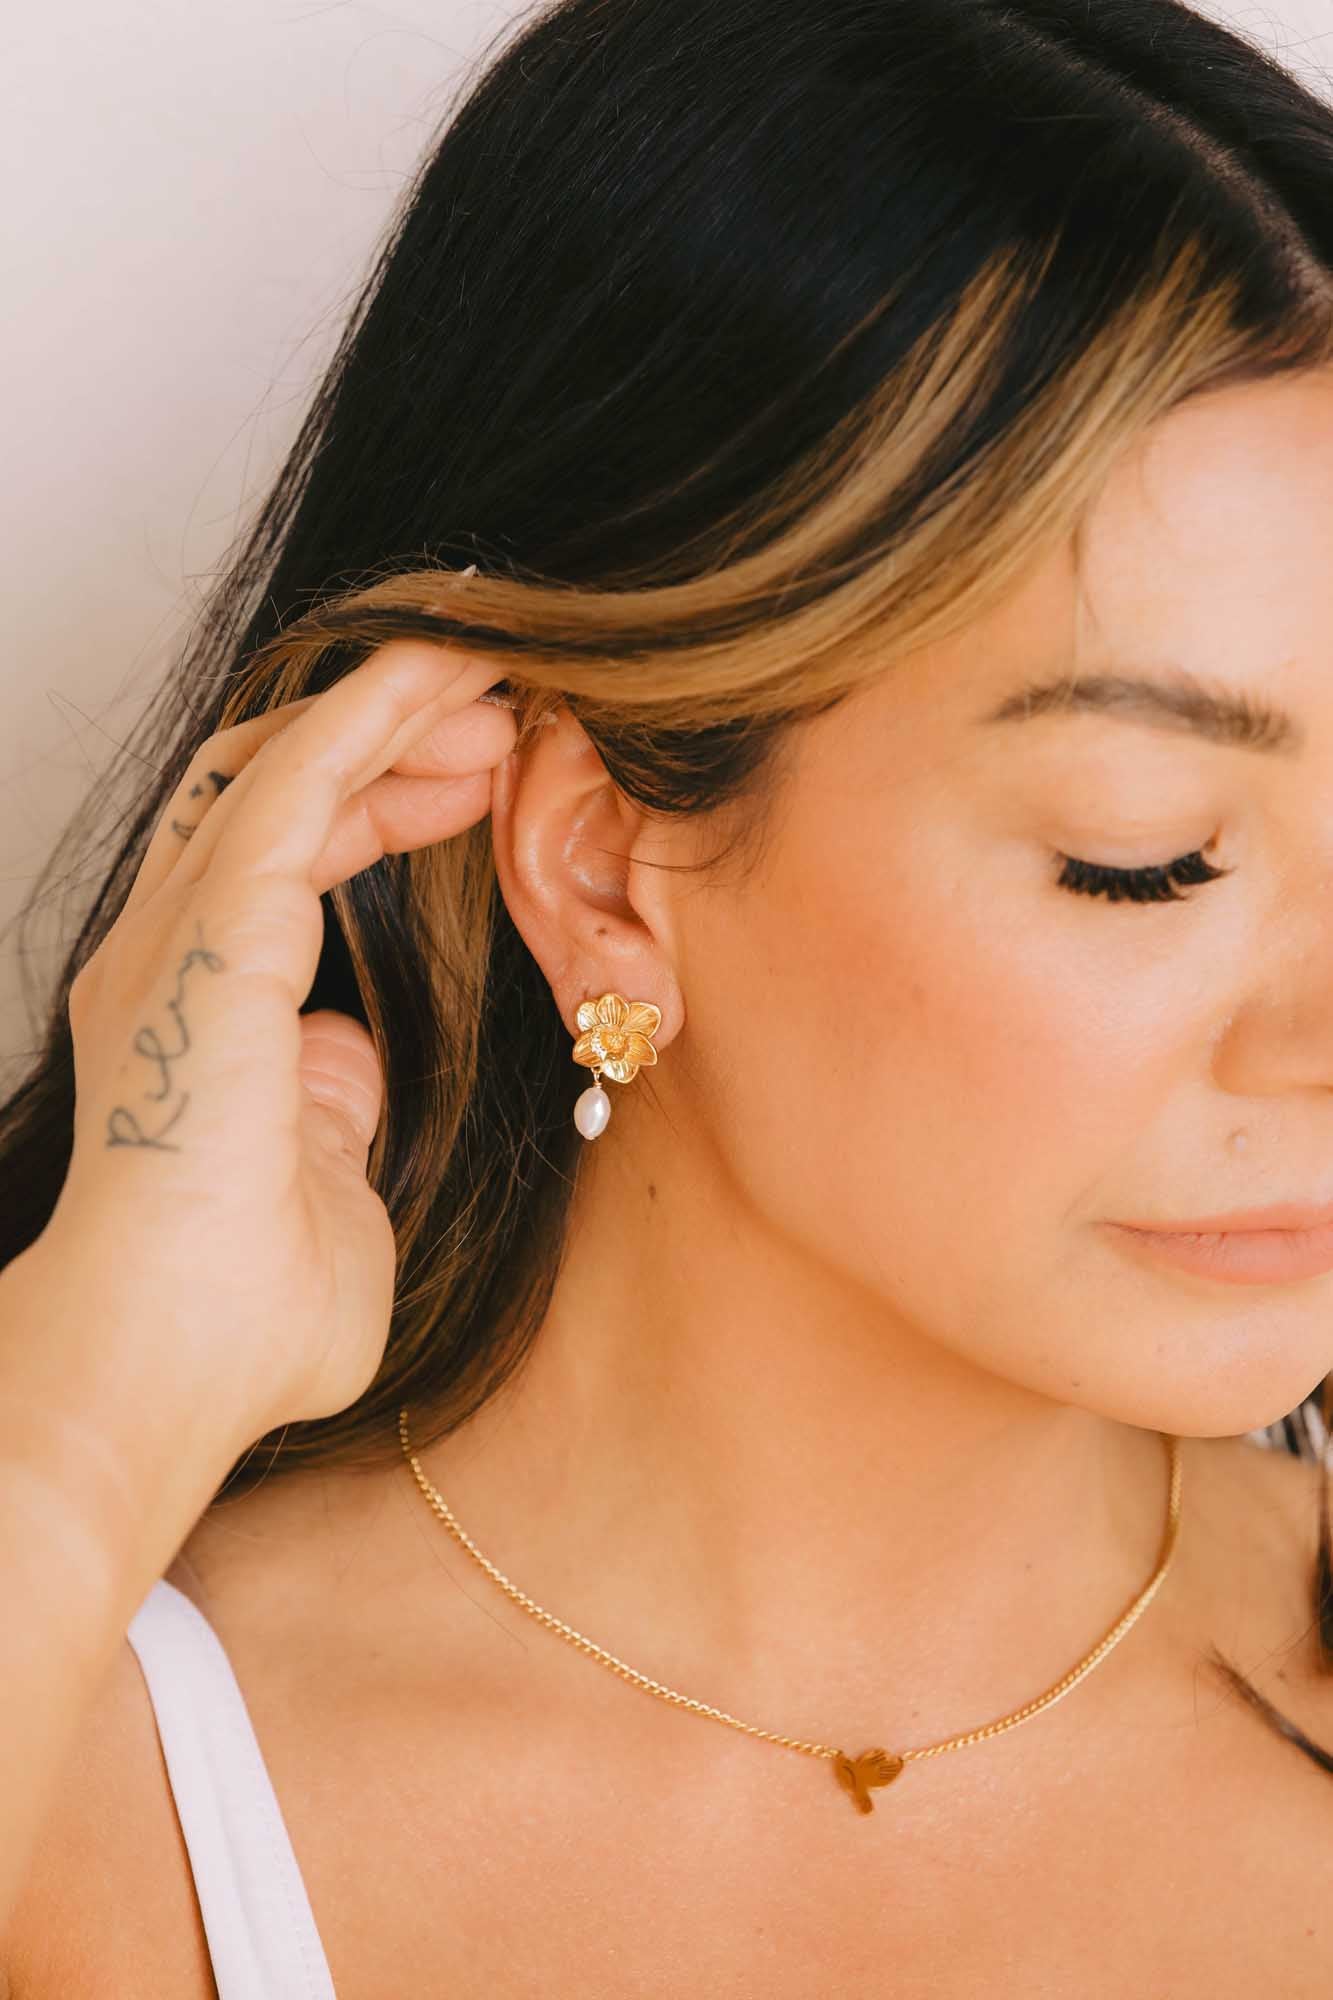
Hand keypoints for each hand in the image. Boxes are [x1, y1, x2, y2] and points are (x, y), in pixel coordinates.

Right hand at [26, 639, 516, 1452]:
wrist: (162, 1372)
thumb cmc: (238, 1321)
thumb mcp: (321, 1186)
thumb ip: (331, 1107)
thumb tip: (346, 1053)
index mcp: (193, 1009)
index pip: (278, 857)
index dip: (378, 803)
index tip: (479, 786)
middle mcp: (169, 953)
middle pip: (273, 789)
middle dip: (391, 740)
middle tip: (499, 719)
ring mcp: (177, 939)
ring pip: (282, 763)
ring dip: (392, 712)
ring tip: (492, 687)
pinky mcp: (211, 937)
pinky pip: (293, 782)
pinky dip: (370, 718)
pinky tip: (444, 683)